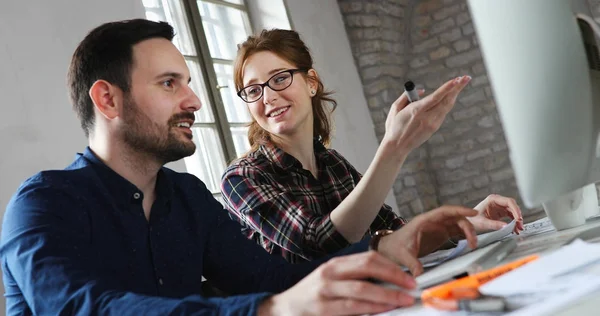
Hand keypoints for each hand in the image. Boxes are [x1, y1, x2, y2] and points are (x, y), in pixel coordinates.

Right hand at [258, 252, 416, 315]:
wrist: (284, 308)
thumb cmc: (313, 295)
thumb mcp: (332, 280)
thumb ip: (355, 278)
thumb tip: (389, 281)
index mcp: (336, 264)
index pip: (368, 258)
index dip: (391, 266)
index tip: (408, 276)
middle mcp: (330, 273)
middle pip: (367, 268)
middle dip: (393, 277)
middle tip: (410, 287)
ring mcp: (325, 291)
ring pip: (361, 290)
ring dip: (386, 295)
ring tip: (402, 300)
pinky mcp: (322, 309)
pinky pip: (351, 308)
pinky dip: (370, 309)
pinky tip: (382, 310)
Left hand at [377, 206, 478, 275]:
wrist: (389, 248)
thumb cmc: (394, 247)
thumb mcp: (403, 255)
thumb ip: (413, 264)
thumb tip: (420, 275)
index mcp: (424, 221)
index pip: (445, 211)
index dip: (460, 210)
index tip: (473, 213)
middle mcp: (433, 222)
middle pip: (455, 218)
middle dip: (467, 226)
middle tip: (472, 241)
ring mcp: (437, 228)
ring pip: (457, 225)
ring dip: (467, 232)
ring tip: (472, 245)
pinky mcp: (440, 236)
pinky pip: (456, 232)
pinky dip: (464, 236)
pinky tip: (469, 244)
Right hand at [382, 76, 471, 157]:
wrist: (397, 146)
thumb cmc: (394, 126)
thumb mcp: (395, 108)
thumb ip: (406, 96)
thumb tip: (422, 91)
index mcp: (416, 111)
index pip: (436, 97)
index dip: (447, 88)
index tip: (457, 79)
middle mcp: (427, 118)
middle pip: (447, 101)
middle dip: (457, 88)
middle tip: (466, 77)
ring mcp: (432, 124)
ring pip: (447, 106)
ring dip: (454, 94)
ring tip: (460, 83)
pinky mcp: (434, 128)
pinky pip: (443, 112)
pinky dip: (448, 102)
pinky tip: (451, 95)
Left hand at [470, 194, 523, 233]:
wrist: (468, 223)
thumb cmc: (472, 220)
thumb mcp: (483, 223)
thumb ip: (494, 224)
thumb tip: (506, 226)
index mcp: (492, 199)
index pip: (508, 201)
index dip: (516, 210)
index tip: (518, 219)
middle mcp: (497, 201)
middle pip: (512, 206)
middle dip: (518, 216)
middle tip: (520, 226)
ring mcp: (499, 207)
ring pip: (513, 212)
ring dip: (517, 220)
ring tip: (518, 229)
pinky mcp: (500, 213)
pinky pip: (510, 216)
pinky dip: (513, 222)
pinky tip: (514, 229)